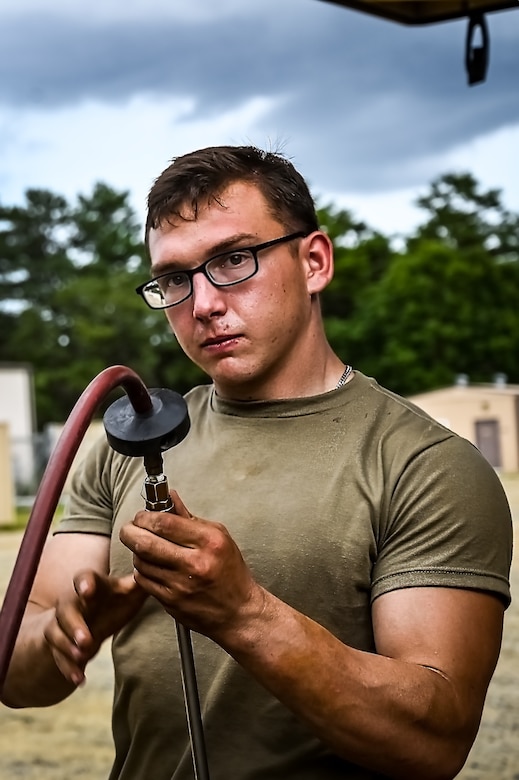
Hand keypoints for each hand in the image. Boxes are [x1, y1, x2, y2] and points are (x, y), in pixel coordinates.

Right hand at [43, 570, 146, 685]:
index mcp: (91, 585)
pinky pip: (57, 656)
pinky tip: (80, 679)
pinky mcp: (58, 644)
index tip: (87, 590)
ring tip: (82, 657)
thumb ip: (140, 584)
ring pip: (55, 632)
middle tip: (85, 641)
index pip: (84, 577)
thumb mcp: (128, 591)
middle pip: (66, 609)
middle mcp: (72, 602)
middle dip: (74, 625)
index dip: (85, 583)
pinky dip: (67, 668)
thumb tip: (157, 573)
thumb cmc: (115, 600)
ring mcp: (62, 623)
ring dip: (67, 646)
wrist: (91, 615)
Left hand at [119, 491, 263, 639]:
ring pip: (141, 561)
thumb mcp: (218, 536)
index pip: (165, 523)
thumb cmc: (229, 570)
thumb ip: (189, 518)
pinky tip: (151, 565)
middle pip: (145, 542)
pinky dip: (142, 569)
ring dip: (136, 551)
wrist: (238, 611)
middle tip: (129, 528)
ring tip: (144, 546)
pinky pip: (143, 580)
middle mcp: (195, 563)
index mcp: (209, 542)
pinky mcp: (171, 602)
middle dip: (130, 531)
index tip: (142, 515)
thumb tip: (169, 497)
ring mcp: (181, 585)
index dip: (145, 516)